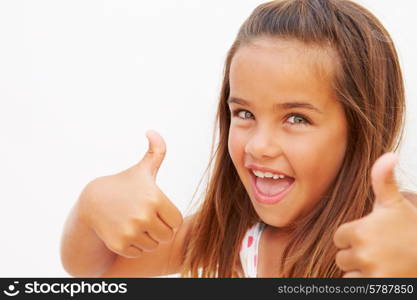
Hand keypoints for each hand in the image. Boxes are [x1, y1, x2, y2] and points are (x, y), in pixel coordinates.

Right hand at [80, 130, 182, 257]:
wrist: (93, 201)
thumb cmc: (124, 185)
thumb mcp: (142, 169)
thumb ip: (156, 151)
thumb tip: (152, 131)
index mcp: (155, 198)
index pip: (176, 221)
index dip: (168, 217)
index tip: (157, 210)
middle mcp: (144, 216)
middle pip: (166, 235)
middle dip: (159, 229)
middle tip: (145, 219)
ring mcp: (131, 231)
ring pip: (153, 245)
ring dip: (147, 238)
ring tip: (135, 224)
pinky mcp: (120, 244)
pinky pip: (139, 252)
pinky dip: (134, 246)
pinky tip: (125, 232)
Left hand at [333, 152, 416, 276]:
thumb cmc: (412, 228)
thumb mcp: (395, 203)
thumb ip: (383, 180)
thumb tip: (389, 155)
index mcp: (361, 231)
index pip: (339, 237)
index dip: (353, 236)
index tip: (370, 234)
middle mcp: (363, 253)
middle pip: (342, 256)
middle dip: (356, 253)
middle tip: (379, 249)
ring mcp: (371, 273)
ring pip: (349, 272)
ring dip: (360, 269)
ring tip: (382, 261)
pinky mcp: (377, 288)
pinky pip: (357, 285)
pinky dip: (366, 282)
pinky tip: (383, 274)